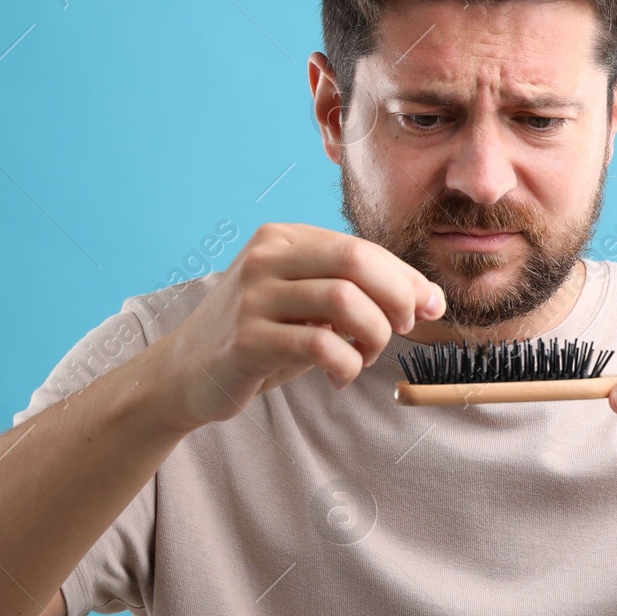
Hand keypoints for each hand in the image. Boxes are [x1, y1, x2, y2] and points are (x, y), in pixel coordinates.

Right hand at [148, 222, 444, 430]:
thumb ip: (358, 293)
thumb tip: (430, 299)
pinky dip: (347, 364)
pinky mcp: (246, 340)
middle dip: (397, 297)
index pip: (363, 248)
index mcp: (284, 239)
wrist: (185, 372)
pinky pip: (321, 345)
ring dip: (374, 334)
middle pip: (357, 261)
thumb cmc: (260, 336)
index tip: (430, 308)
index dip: (406, 278)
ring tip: (366, 355)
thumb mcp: (307, 304)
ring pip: (344, 301)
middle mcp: (266, 258)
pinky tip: (340, 376)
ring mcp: (253, 297)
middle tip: (402, 330)